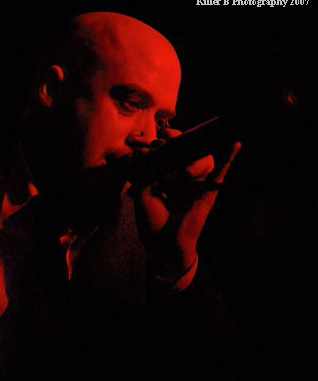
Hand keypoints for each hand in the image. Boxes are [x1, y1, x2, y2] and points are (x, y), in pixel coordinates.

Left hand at [130, 127, 241, 277]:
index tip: (157, 136)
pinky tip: (236, 144)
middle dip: (177, 141)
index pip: (168, 152)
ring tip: (183, 161)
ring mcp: (196, 184)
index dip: (164, 141)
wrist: (163, 245)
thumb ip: (145, 173)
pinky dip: (229, 159)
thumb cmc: (152, 222)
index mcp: (165, 177)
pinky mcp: (208, 193)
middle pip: (185, 152)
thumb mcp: (143, 194)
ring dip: (192, 157)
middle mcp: (181, 178)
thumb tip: (148, 153)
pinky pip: (220, 174)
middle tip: (167, 136)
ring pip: (200, 160)